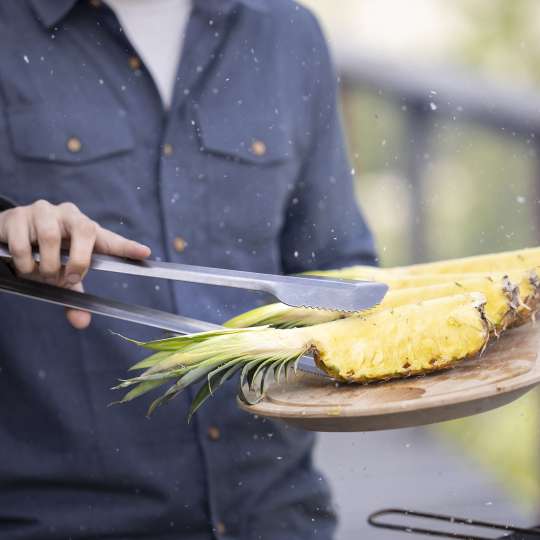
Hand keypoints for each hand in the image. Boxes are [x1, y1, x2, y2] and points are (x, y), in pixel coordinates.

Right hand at [0, 200, 150, 328]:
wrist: (6, 235)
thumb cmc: (44, 254)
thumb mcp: (61, 274)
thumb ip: (72, 294)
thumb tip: (82, 322)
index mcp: (85, 229)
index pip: (110, 239)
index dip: (127, 247)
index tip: (145, 253)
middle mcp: (68, 215)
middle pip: (84, 231)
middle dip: (78, 260)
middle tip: (68, 278)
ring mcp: (43, 211)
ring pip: (50, 238)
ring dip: (47, 265)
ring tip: (42, 273)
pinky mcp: (17, 216)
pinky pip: (23, 244)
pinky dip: (24, 263)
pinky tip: (23, 265)